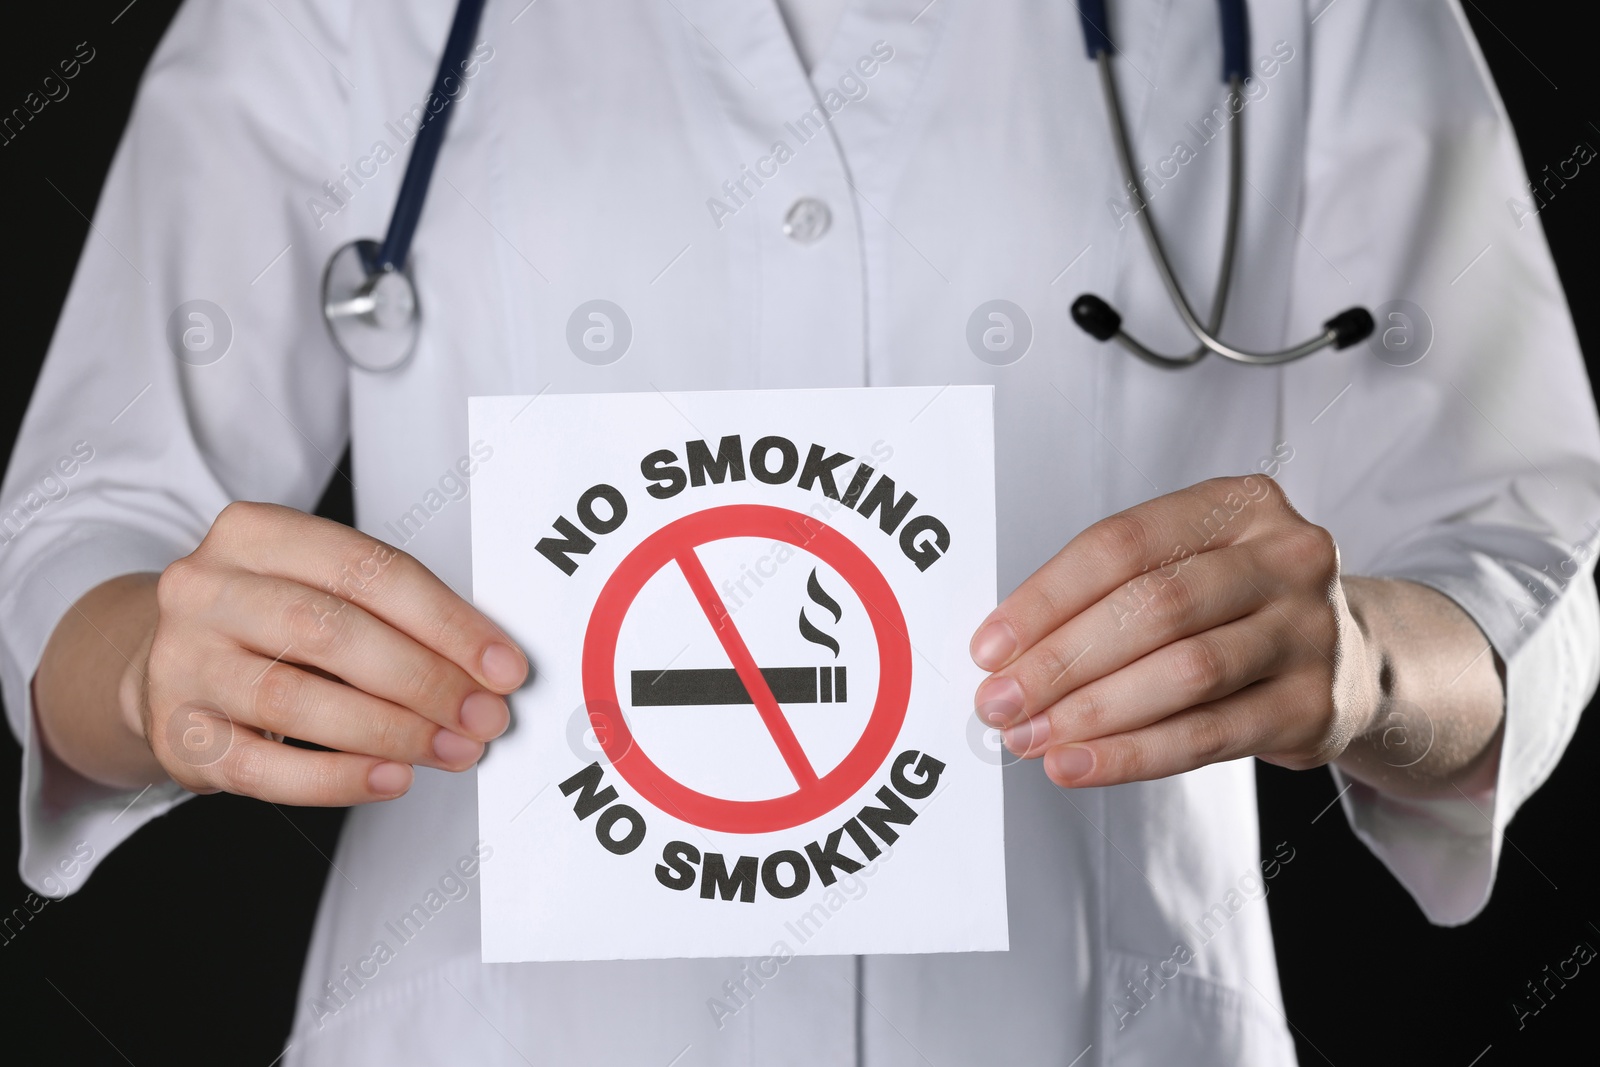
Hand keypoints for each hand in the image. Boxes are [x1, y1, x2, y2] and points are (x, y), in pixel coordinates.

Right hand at [127, 502, 527, 804]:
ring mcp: (182, 660)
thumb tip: (487, 668)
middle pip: (330, 632)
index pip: (368, 570)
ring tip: (450, 749)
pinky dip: (336, 779)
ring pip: (294, 699)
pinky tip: (391, 778)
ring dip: (390, 731)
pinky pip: (261, 768)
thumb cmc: (272, 621)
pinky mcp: (175, 732)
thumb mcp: (322, 588)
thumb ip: (395, 614)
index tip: (502, 665)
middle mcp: (206, 589)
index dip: (447, 622)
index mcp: (255, 532)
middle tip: (483, 716)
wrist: (171, 658)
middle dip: (423, 680)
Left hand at [970, 476, 1378, 786]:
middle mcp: (1286, 558)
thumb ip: (1110, 593)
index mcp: (1241, 505)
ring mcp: (1309, 631)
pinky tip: (1080, 764)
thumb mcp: (1188, 566)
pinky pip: (1207, 735)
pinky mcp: (1313, 706)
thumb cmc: (1237, 606)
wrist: (1349, 658)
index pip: (1122, 544)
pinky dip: (1133, 754)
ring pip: (1182, 672)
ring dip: (1091, 712)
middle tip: (999, 701)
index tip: (990, 646)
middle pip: (1152, 607)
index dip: (1045, 598)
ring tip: (1031, 737)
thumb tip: (1008, 653)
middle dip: (1060, 661)